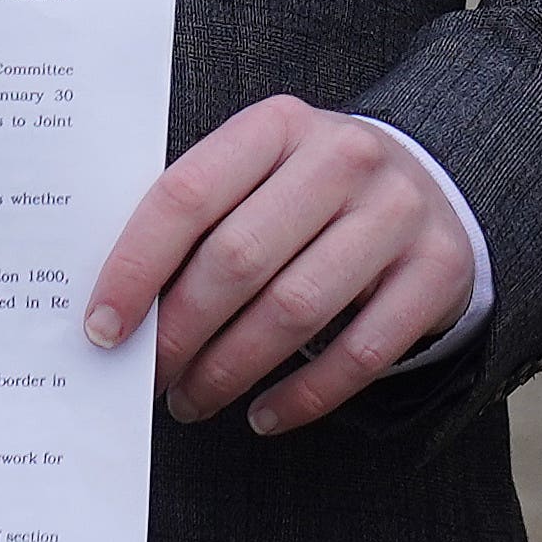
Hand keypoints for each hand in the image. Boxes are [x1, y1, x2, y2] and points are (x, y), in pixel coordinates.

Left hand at [84, 97, 479, 436]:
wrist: (428, 183)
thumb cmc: (308, 194)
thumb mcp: (257, 176)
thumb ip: (196, 221)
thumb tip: (115, 310)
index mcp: (278, 125)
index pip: (187, 196)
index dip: (135, 268)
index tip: (103, 328)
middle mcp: (344, 157)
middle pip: (237, 259)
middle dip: (179, 333)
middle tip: (149, 378)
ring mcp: (398, 212)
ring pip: (295, 310)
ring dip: (230, 371)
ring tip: (193, 400)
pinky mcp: (439, 269)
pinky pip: (362, 353)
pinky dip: (304, 397)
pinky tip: (263, 415)